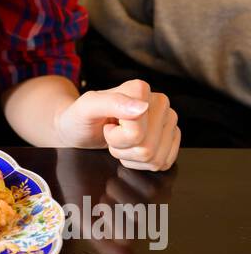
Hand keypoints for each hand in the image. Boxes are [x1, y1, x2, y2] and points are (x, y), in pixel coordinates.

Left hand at [53, 78, 180, 170]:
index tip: (107, 125)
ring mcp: (168, 121)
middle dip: (122, 148)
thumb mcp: (87, 108)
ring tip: (121, 140)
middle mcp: (159, 102)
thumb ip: (111, 102)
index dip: (116, 136)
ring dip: (131, 156)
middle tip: (112, 134)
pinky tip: (132, 148)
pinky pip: (163, 163)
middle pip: (147, 148)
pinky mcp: (171, 137)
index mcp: (140, 90)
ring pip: (155, 158)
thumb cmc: (81, 118)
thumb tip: (142, 107)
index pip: (136, 132)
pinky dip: (142, 164)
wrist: (81, 129)